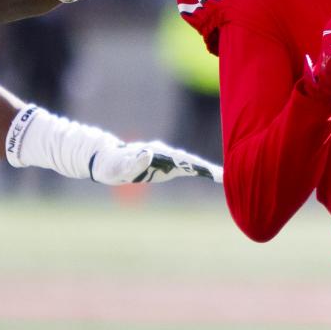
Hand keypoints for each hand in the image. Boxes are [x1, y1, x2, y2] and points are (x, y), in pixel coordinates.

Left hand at [91, 140, 222, 184]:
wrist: (105, 158)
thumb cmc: (111, 164)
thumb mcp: (119, 166)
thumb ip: (134, 162)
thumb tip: (149, 154)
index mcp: (157, 154)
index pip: (184, 161)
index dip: (201, 167)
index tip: (218, 173)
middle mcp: (163, 154)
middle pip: (190, 160)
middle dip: (208, 167)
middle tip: (225, 175)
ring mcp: (164, 158)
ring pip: (188, 162)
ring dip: (204, 168)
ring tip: (221, 175)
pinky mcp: (162, 165)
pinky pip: (182, 167)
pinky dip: (196, 169)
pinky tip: (207, 173)